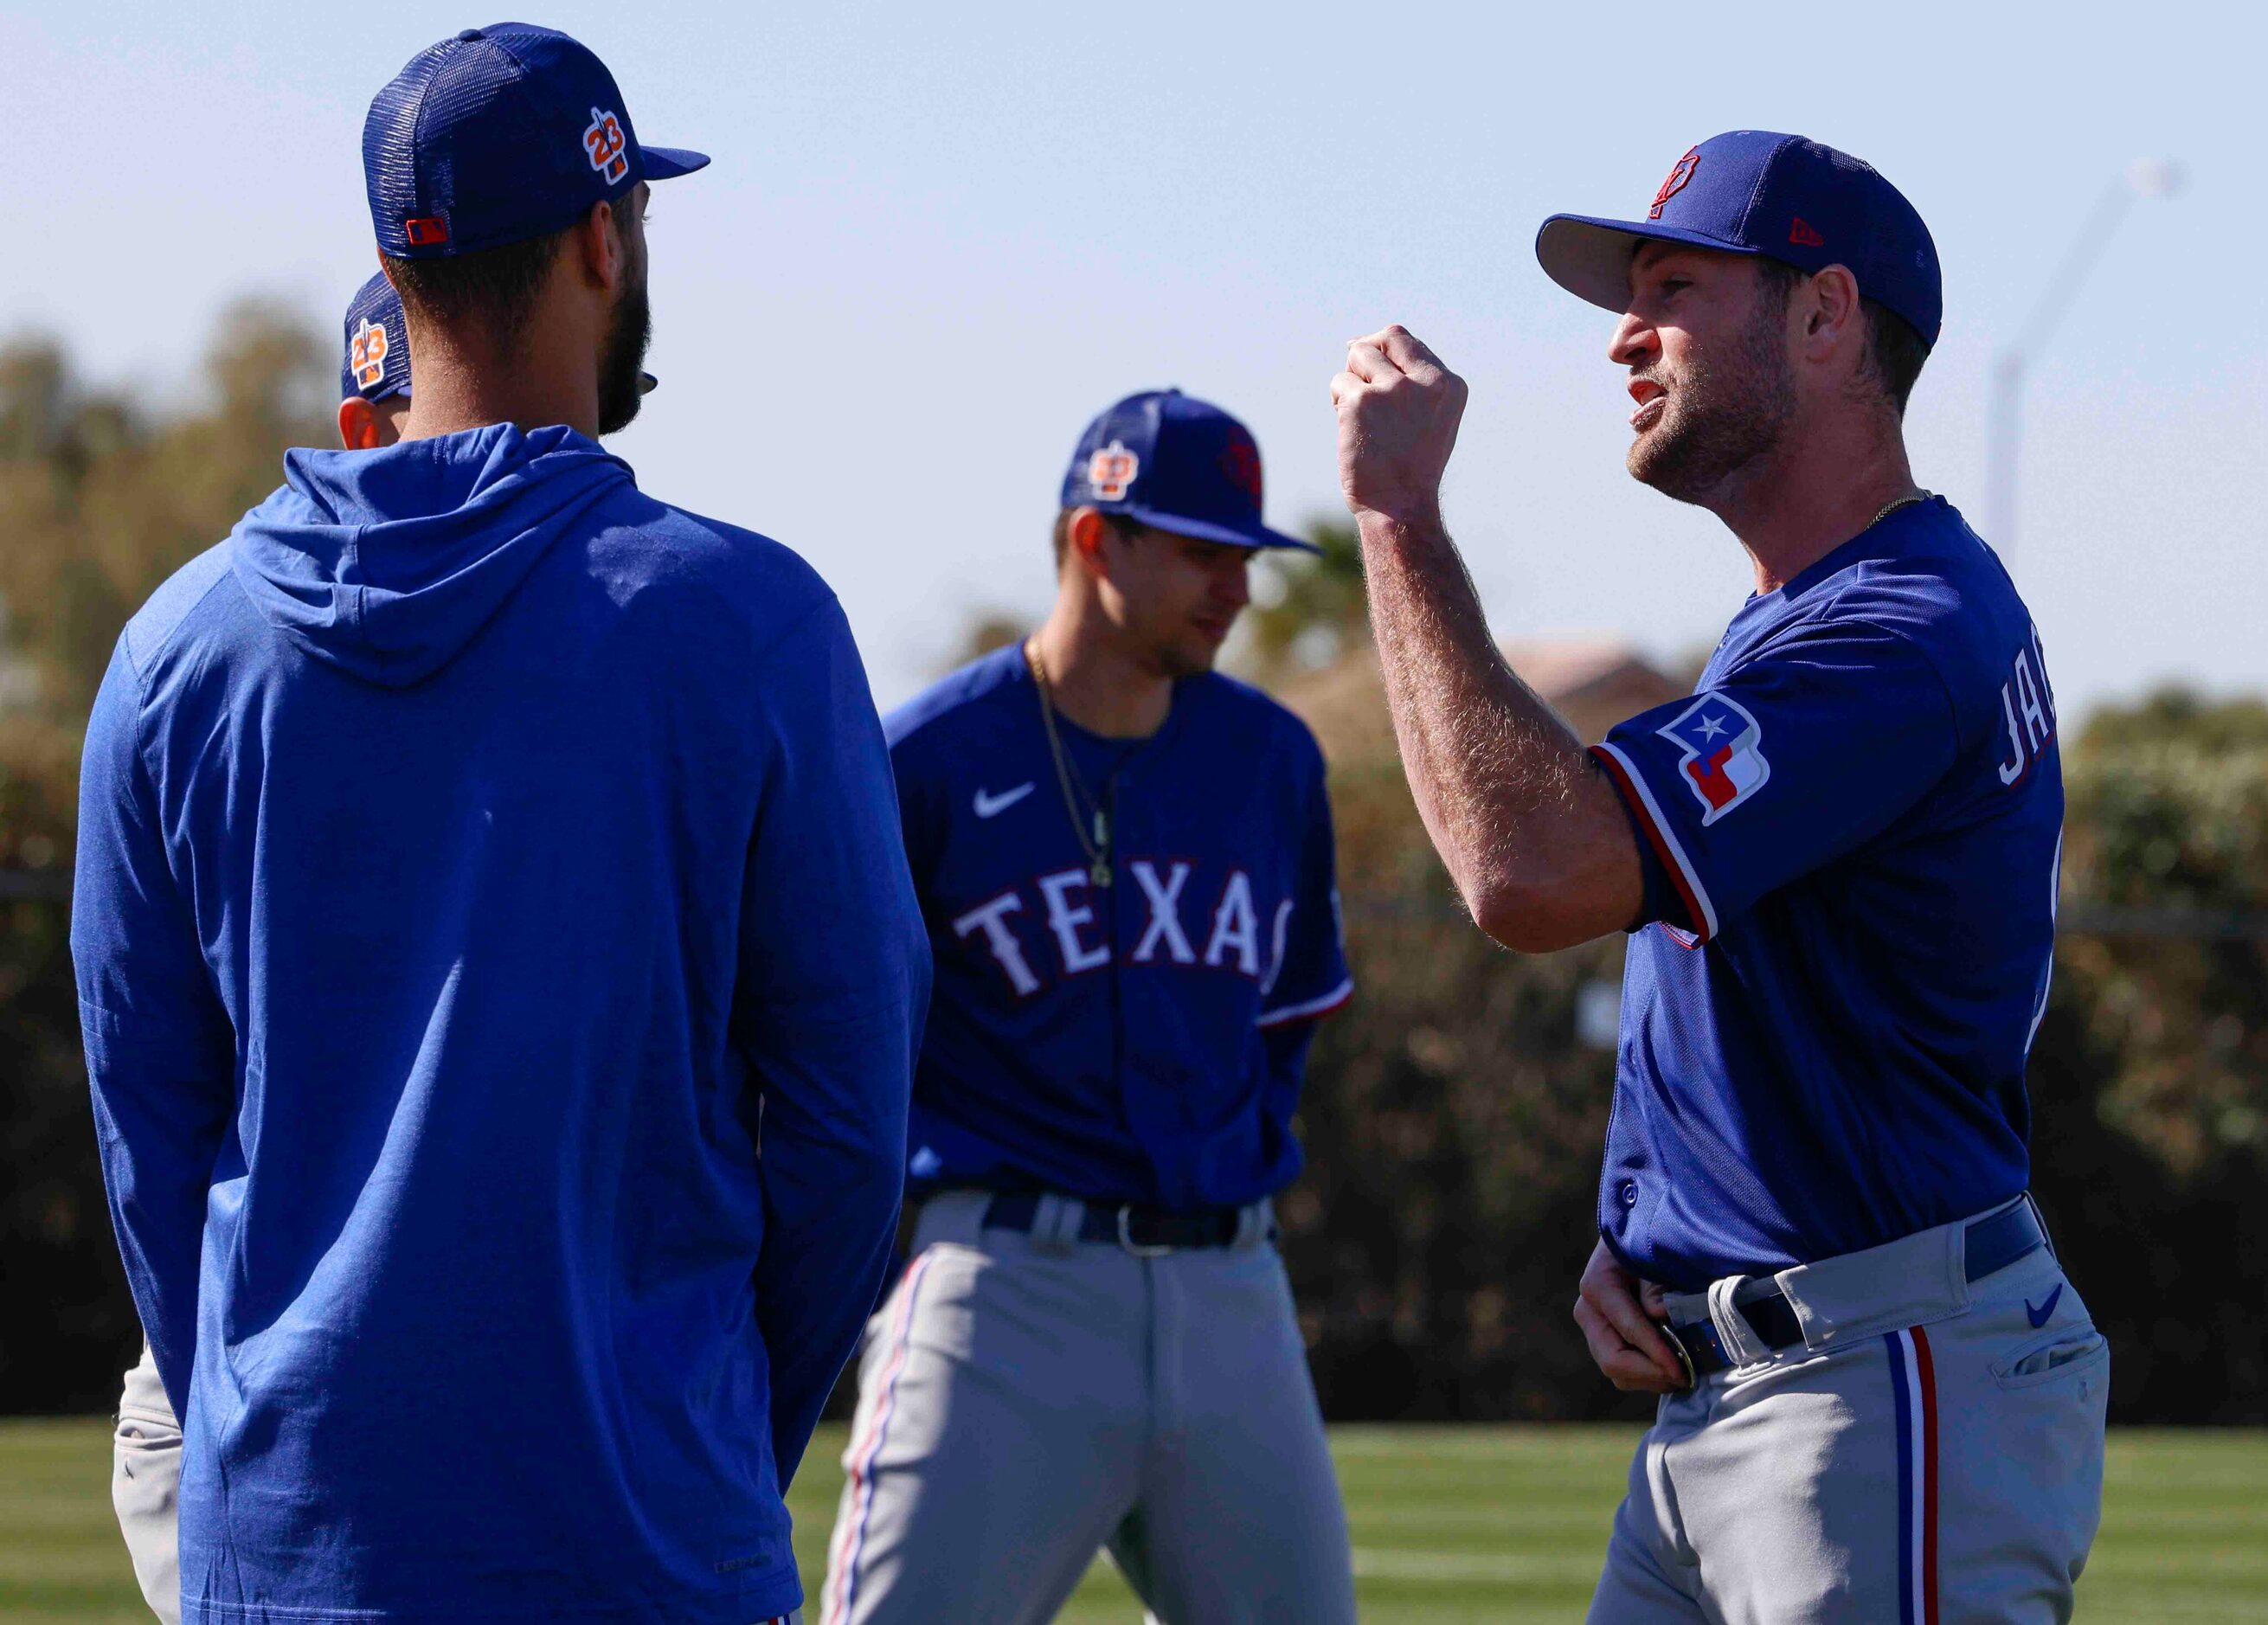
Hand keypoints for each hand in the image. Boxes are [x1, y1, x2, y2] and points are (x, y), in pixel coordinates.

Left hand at [1331, 325, 1467, 526]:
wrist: (1399, 506)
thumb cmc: (1409, 466)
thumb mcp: (1428, 418)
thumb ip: (1411, 381)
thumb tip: (1359, 343)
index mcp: (1449, 385)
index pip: (1406, 340)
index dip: (1381, 346)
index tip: (1365, 363)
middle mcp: (1427, 382)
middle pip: (1383, 339)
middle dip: (1365, 360)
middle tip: (1363, 393)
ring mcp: (1394, 389)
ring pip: (1357, 355)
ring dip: (1351, 381)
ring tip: (1359, 415)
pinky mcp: (1361, 401)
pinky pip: (1339, 383)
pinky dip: (1338, 401)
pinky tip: (1351, 427)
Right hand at [1572, 1238, 1686, 1393]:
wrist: (1632, 1246)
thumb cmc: (1646, 1249)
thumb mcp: (1654, 1258)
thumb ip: (1656, 1285)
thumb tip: (1659, 1313)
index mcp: (1598, 1285)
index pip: (1628, 1330)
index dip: (1656, 1354)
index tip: (1682, 1369)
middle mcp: (1588, 1311)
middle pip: (1613, 1360)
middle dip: (1651, 1374)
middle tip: (1683, 1377)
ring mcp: (1593, 1330)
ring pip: (1617, 1373)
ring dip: (1651, 1379)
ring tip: (1682, 1373)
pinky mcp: (1604, 1342)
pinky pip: (1622, 1372)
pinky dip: (1647, 1376)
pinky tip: (1670, 1368)